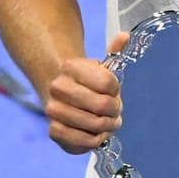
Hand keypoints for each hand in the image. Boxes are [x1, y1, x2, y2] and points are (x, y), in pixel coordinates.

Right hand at [43, 31, 128, 154]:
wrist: (63, 99)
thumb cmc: (89, 84)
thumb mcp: (102, 67)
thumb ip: (115, 52)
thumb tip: (125, 36)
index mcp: (72, 67)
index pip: (108, 82)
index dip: (116, 90)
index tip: (113, 91)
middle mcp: (58, 87)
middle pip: (103, 105)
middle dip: (115, 110)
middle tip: (115, 110)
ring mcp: (53, 110)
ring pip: (96, 124)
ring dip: (108, 126)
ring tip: (107, 121)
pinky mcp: (53, 131)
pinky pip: (84, 141)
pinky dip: (96, 140)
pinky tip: (96, 133)